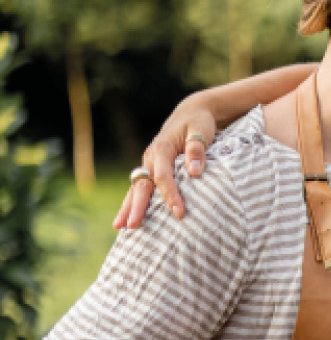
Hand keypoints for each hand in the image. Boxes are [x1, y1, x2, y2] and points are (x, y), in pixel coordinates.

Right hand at [114, 98, 217, 228]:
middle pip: (142, 185)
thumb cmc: (199, 123)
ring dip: (128, 206)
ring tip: (120, 227)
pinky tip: (127, 216)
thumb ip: (197, 150)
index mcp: (162, 148)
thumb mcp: (201, 131)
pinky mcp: (150, 167)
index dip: (170, 195)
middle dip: (138, 206)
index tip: (179, 213)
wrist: (191, 112)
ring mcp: (148, 162)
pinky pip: (140, 186)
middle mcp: (151, 157)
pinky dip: (133, 201)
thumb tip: (194, 172)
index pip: (163, 176)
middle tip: (133, 226)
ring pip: (136, 187)